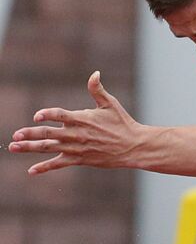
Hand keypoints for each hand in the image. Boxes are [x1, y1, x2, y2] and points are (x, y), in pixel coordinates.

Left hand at [8, 72, 144, 174]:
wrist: (133, 147)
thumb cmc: (123, 123)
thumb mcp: (111, 104)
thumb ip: (97, 90)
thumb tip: (95, 73)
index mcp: (83, 119)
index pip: (60, 115)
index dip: (48, 114)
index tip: (37, 116)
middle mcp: (77, 134)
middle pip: (48, 133)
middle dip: (30, 134)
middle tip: (15, 135)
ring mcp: (76, 148)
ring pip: (49, 147)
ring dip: (30, 148)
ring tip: (14, 147)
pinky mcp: (80, 159)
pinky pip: (58, 164)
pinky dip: (44, 167)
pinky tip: (31, 170)